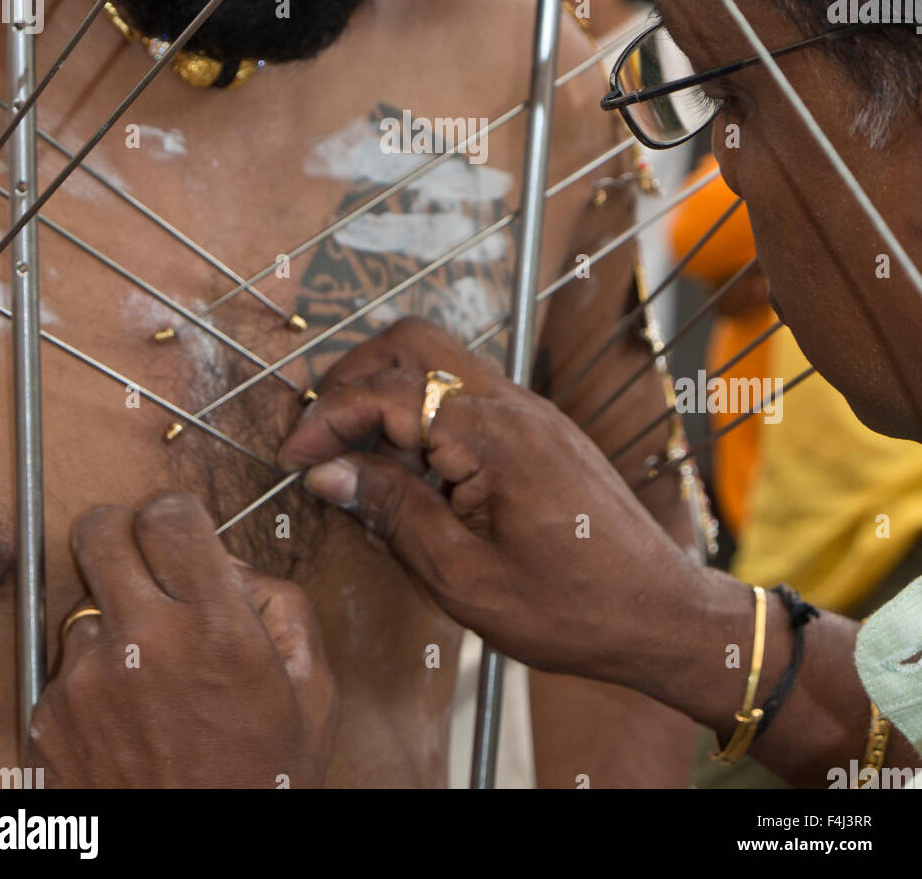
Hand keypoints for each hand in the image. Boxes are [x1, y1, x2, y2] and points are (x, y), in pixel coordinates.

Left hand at [27, 492, 336, 788]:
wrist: (200, 864)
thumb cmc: (264, 784)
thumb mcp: (313, 690)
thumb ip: (284, 606)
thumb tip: (231, 565)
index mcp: (217, 628)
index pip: (171, 515)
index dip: (177, 514)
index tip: (182, 530)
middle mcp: (146, 643)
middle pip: (102, 530)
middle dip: (124, 533)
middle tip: (144, 560)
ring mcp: (89, 680)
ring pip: (87, 603)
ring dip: (115, 620)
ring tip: (150, 672)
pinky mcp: (52, 716)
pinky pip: (68, 664)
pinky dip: (95, 676)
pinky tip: (130, 713)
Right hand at [279, 318, 704, 682]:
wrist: (659, 611)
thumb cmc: (570, 608)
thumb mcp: (463, 578)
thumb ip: (393, 512)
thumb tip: (329, 473)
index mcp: (493, 435)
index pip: (386, 391)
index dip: (326, 419)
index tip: (293, 459)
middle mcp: (512, 404)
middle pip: (412, 341)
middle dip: (352, 376)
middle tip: (322, 436)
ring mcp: (529, 410)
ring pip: (439, 359)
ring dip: (388, 390)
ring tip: (361, 457)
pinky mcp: (538, 428)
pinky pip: (466, 391)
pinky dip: (423, 410)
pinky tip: (410, 469)